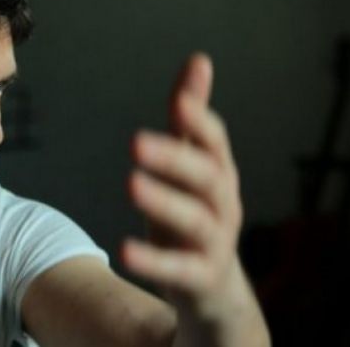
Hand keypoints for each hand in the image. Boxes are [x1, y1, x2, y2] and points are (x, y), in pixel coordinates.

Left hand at [120, 53, 268, 345]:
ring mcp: (217, 243)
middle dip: (175, 158)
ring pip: (197, 221)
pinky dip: (154, 261)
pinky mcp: (202, 278)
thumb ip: (191, 119)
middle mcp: (224, 205)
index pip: (214, 142)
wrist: (214, 289)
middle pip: (207, 178)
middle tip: (136, 141)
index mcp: (219, 174)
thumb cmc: (197, 216)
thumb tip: (199, 60)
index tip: (178, 101)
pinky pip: (180, 270)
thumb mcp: (193, 166)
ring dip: (164, 202)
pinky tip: (125, 250)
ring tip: (131, 183)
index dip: (199, 121)